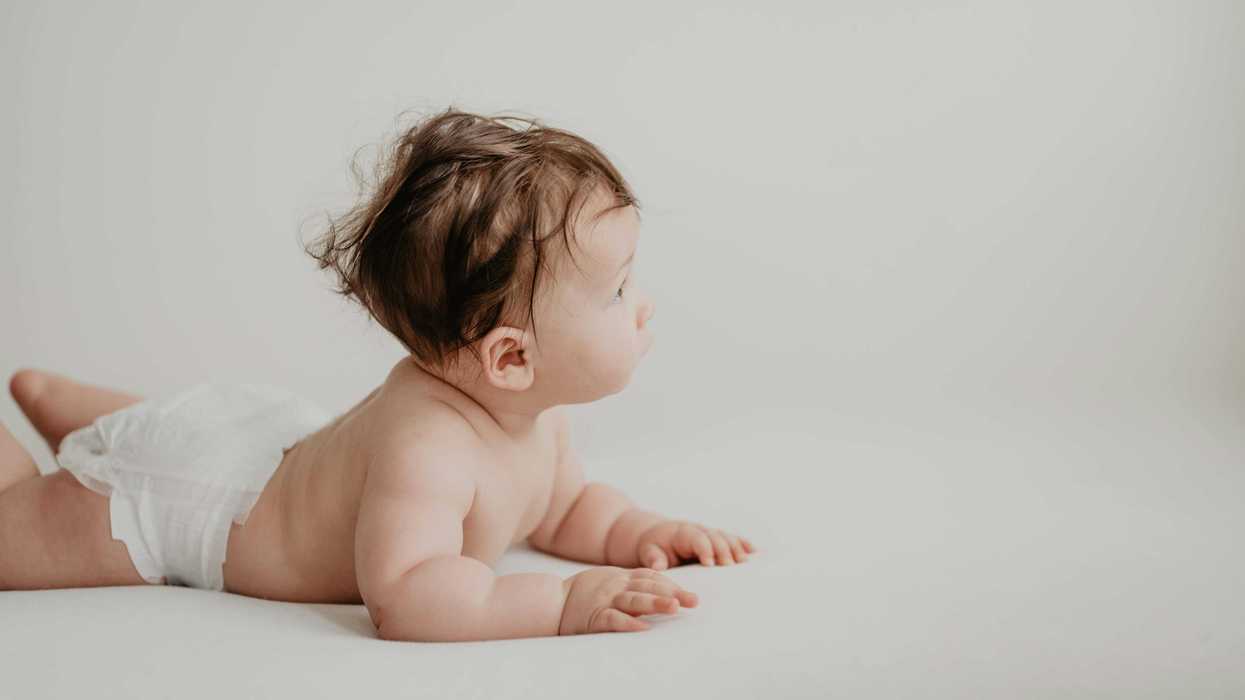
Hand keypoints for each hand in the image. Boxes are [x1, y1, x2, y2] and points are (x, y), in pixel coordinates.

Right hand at [559, 566, 698, 634]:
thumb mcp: (609, 581)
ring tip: (674, 607)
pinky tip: (643, 628)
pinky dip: (628, 623)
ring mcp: (605, 600)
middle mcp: (616, 586)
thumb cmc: (584, 593)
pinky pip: (613, 619)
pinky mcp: (594, 616)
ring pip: (634, 599)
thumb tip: (661, 591)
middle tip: (694, 601)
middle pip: (649, 586)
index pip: (651, 577)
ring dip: (655, 602)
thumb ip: (631, 584)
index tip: (690, 594)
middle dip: (673, 593)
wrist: (551, 601)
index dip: (672, 584)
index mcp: (621, 577)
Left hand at [635, 520, 755, 569]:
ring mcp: (709, 533)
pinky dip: (743, 544)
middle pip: (715, 537)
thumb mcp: (648, 551)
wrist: (657, 535)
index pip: (696, 538)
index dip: (704, 549)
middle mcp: (698, 530)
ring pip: (726, 537)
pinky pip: (732, 539)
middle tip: (731, 565)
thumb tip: (659, 566)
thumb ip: (653, 558)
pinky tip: (755, 551)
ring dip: (737, 548)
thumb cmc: (652, 546)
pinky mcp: (716, 539)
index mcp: (682, 533)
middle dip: (723, 550)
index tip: (710, 563)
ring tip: (745, 561)